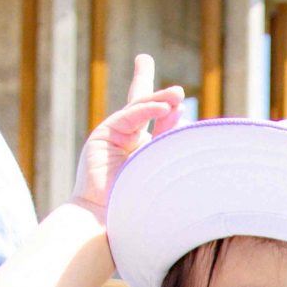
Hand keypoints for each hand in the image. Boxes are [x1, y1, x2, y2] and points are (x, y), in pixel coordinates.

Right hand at [73, 54, 182, 216]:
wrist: (110, 223)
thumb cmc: (141, 206)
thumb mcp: (161, 168)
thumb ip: (168, 141)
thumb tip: (183, 114)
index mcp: (140, 152)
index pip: (155, 124)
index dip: (165, 108)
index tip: (178, 97)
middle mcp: (125, 143)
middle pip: (139, 105)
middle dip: (146, 83)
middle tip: (149, 63)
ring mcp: (112, 138)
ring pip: (138, 109)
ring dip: (159, 99)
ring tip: (179, 93)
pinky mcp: (102, 136)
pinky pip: (129, 117)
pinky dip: (147, 110)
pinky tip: (166, 107)